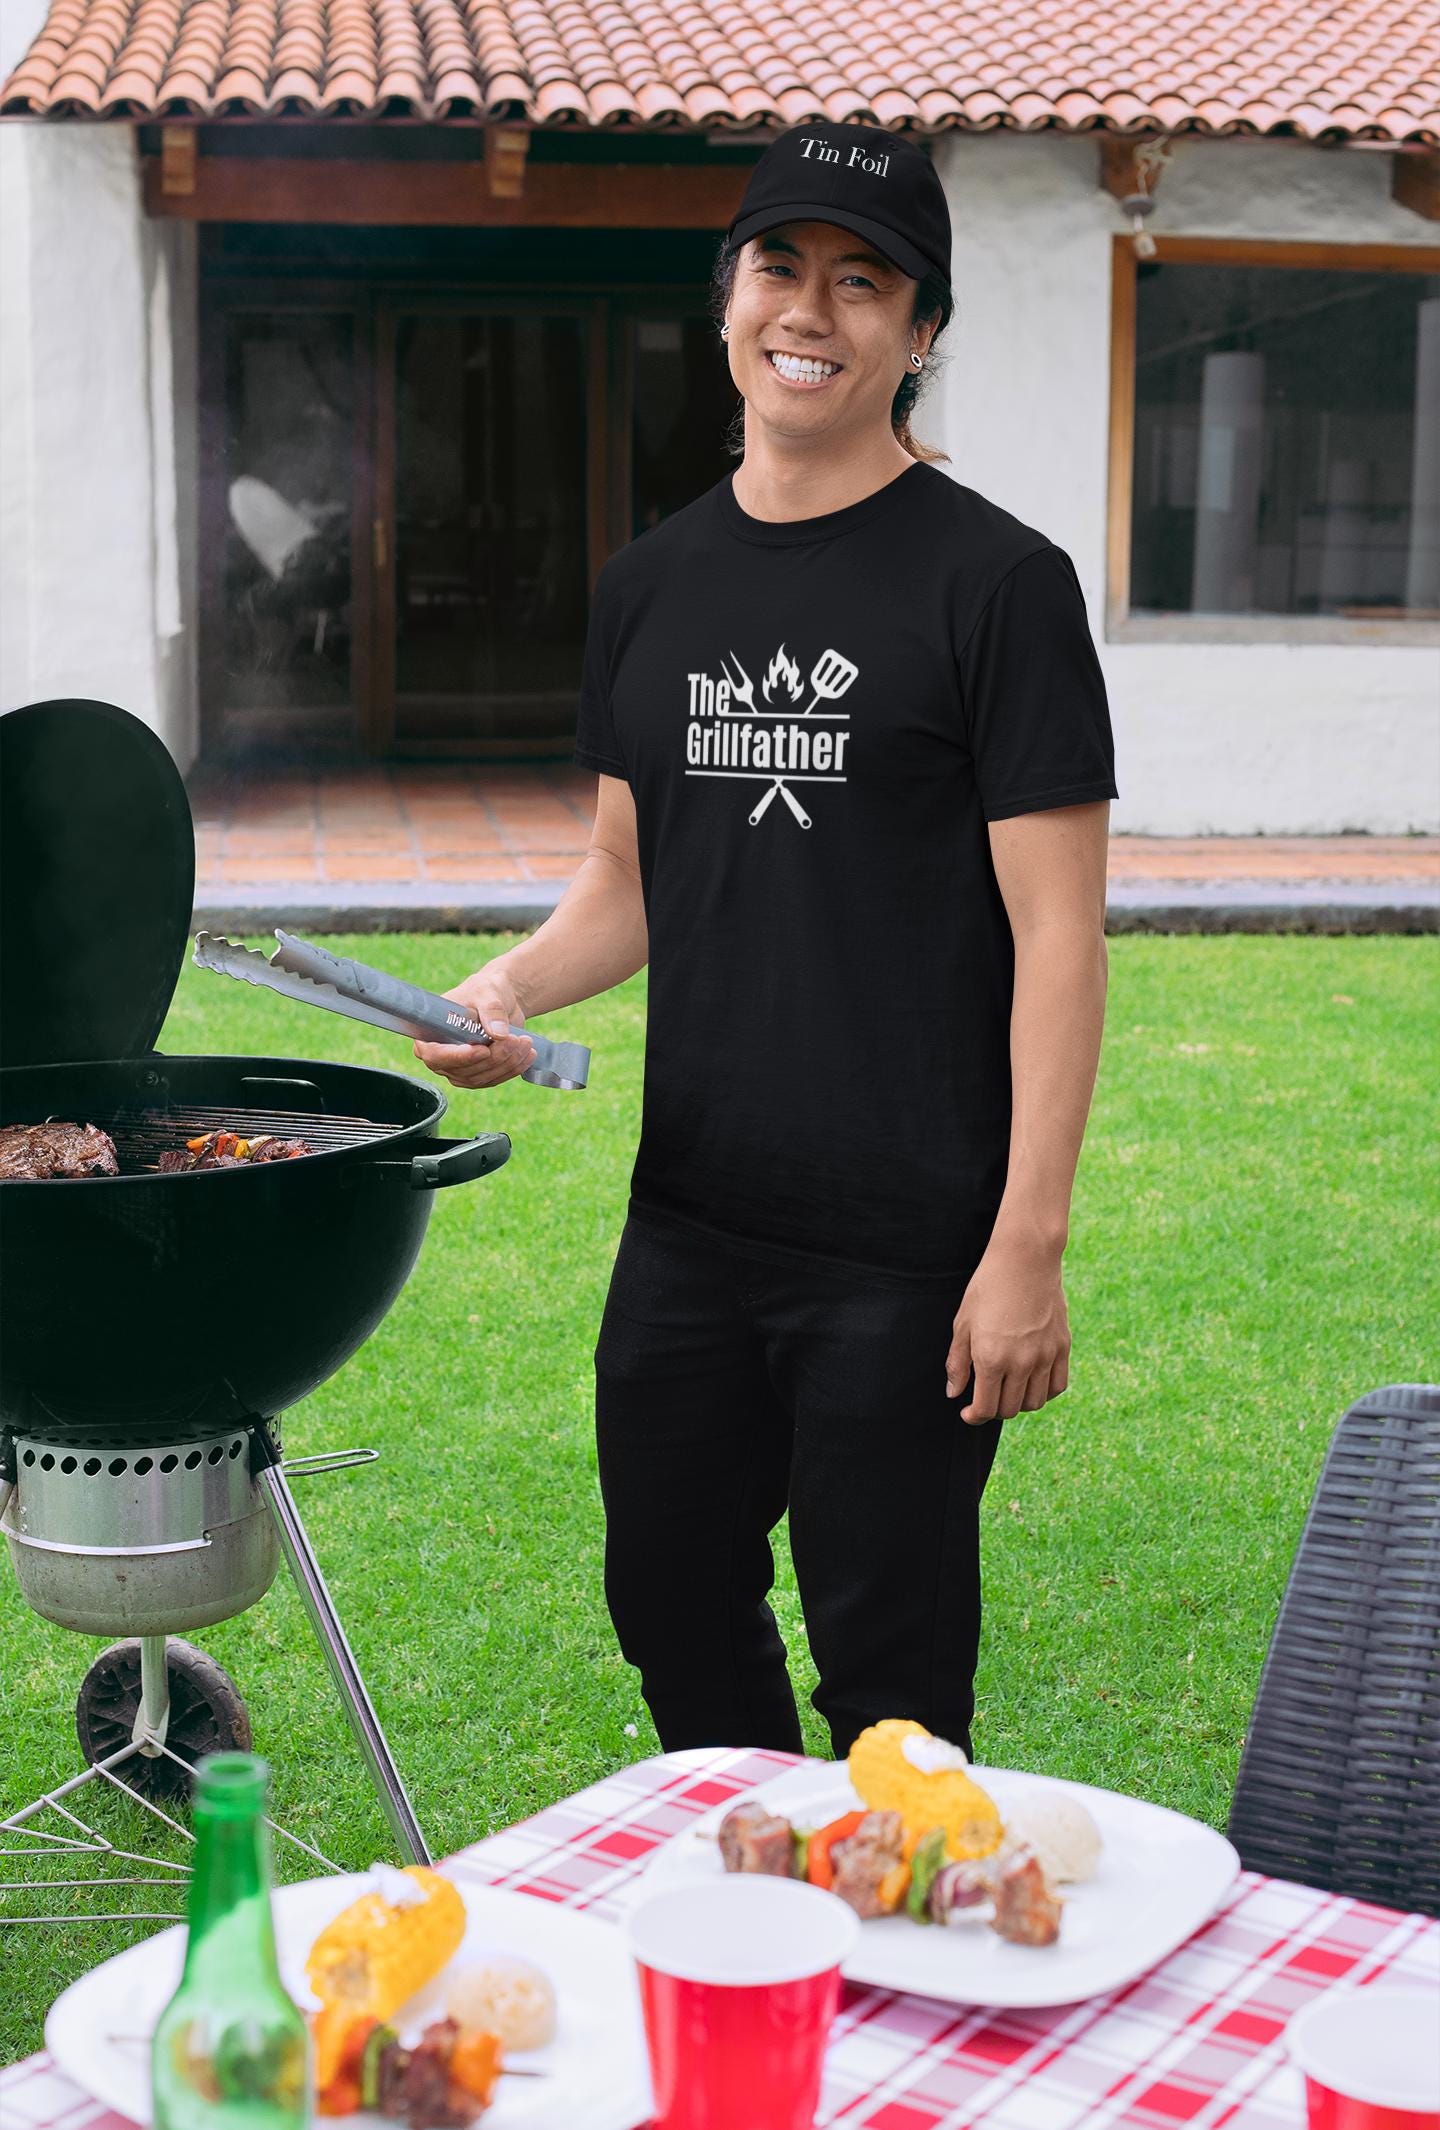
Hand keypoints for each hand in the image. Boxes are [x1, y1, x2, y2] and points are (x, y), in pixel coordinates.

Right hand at [411, 966, 536, 1089]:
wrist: (501, 999)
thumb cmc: (486, 990)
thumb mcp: (487, 992)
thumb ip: (491, 1010)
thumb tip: (498, 1034)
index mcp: (429, 1033)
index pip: (434, 1054)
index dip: (456, 1057)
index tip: (482, 1050)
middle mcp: (440, 1055)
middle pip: (462, 1070)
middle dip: (493, 1057)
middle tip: (515, 1039)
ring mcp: (458, 1068)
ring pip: (480, 1078)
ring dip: (506, 1063)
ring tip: (525, 1042)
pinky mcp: (478, 1073)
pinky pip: (494, 1079)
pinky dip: (513, 1068)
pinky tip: (528, 1055)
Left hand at [944, 1231, 1070, 1423]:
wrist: (1025, 1259)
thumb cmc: (987, 1287)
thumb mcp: (963, 1323)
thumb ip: (957, 1362)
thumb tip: (954, 1393)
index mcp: (991, 1358)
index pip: (986, 1408)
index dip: (974, 1417)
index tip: (968, 1412)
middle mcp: (1021, 1363)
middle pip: (1010, 1409)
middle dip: (994, 1410)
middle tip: (986, 1397)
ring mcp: (1045, 1356)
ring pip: (1034, 1402)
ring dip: (1018, 1403)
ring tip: (1008, 1389)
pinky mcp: (1063, 1347)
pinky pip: (1057, 1386)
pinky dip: (1044, 1392)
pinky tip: (1031, 1382)